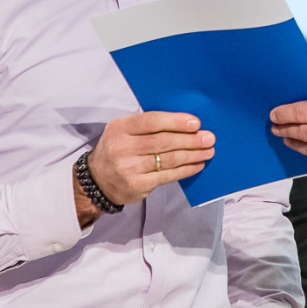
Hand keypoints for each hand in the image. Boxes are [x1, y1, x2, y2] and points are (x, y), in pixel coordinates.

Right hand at [76, 112, 214, 222]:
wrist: (97, 180)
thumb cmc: (119, 148)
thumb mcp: (124, 130)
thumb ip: (148, 125)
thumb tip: (186, 123)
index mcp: (120, 128)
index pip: (151, 121)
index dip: (175, 122)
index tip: (196, 123)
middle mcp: (122, 147)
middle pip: (163, 141)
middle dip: (190, 140)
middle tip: (209, 138)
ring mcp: (129, 168)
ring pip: (168, 160)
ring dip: (192, 155)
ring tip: (208, 151)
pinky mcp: (137, 185)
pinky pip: (168, 176)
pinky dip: (186, 170)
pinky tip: (197, 164)